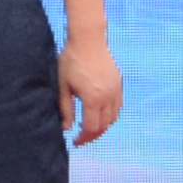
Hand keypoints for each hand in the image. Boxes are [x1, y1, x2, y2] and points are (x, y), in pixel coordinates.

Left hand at [60, 31, 121, 145]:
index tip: (75, 142)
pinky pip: (118, 106)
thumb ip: (66, 109)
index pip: (91, 128)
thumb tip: (66, 128)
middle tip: (82, 139)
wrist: (88, 40)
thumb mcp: (64, 86)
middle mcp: (107, 97)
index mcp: (92, 99)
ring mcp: (115, 90)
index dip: (84, 138)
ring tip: (91, 129)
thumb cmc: (71, 61)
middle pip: (104, 126)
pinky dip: (111, 116)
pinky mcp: (118, 84)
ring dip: (103, 127)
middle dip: (93, 136)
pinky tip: (101, 115)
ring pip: (113, 118)